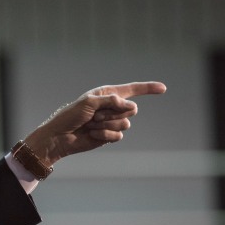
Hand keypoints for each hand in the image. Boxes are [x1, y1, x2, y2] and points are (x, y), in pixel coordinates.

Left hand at [24, 81, 165, 165]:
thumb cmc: (70, 115)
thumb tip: (129, 105)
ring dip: (107, 125)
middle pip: (131, 109)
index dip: (148, 89)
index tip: (163, 89)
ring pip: (125, 124)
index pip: (132, 90)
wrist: (60, 136)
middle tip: (95, 115)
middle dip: (113, 113)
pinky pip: (118, 136)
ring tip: (91, 125)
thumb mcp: (89, 102)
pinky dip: (105, 135)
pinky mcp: (109, 136)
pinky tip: (92, 134)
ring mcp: (111, 122)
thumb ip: (111, 100)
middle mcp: (112, 107)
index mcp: (107, 94)